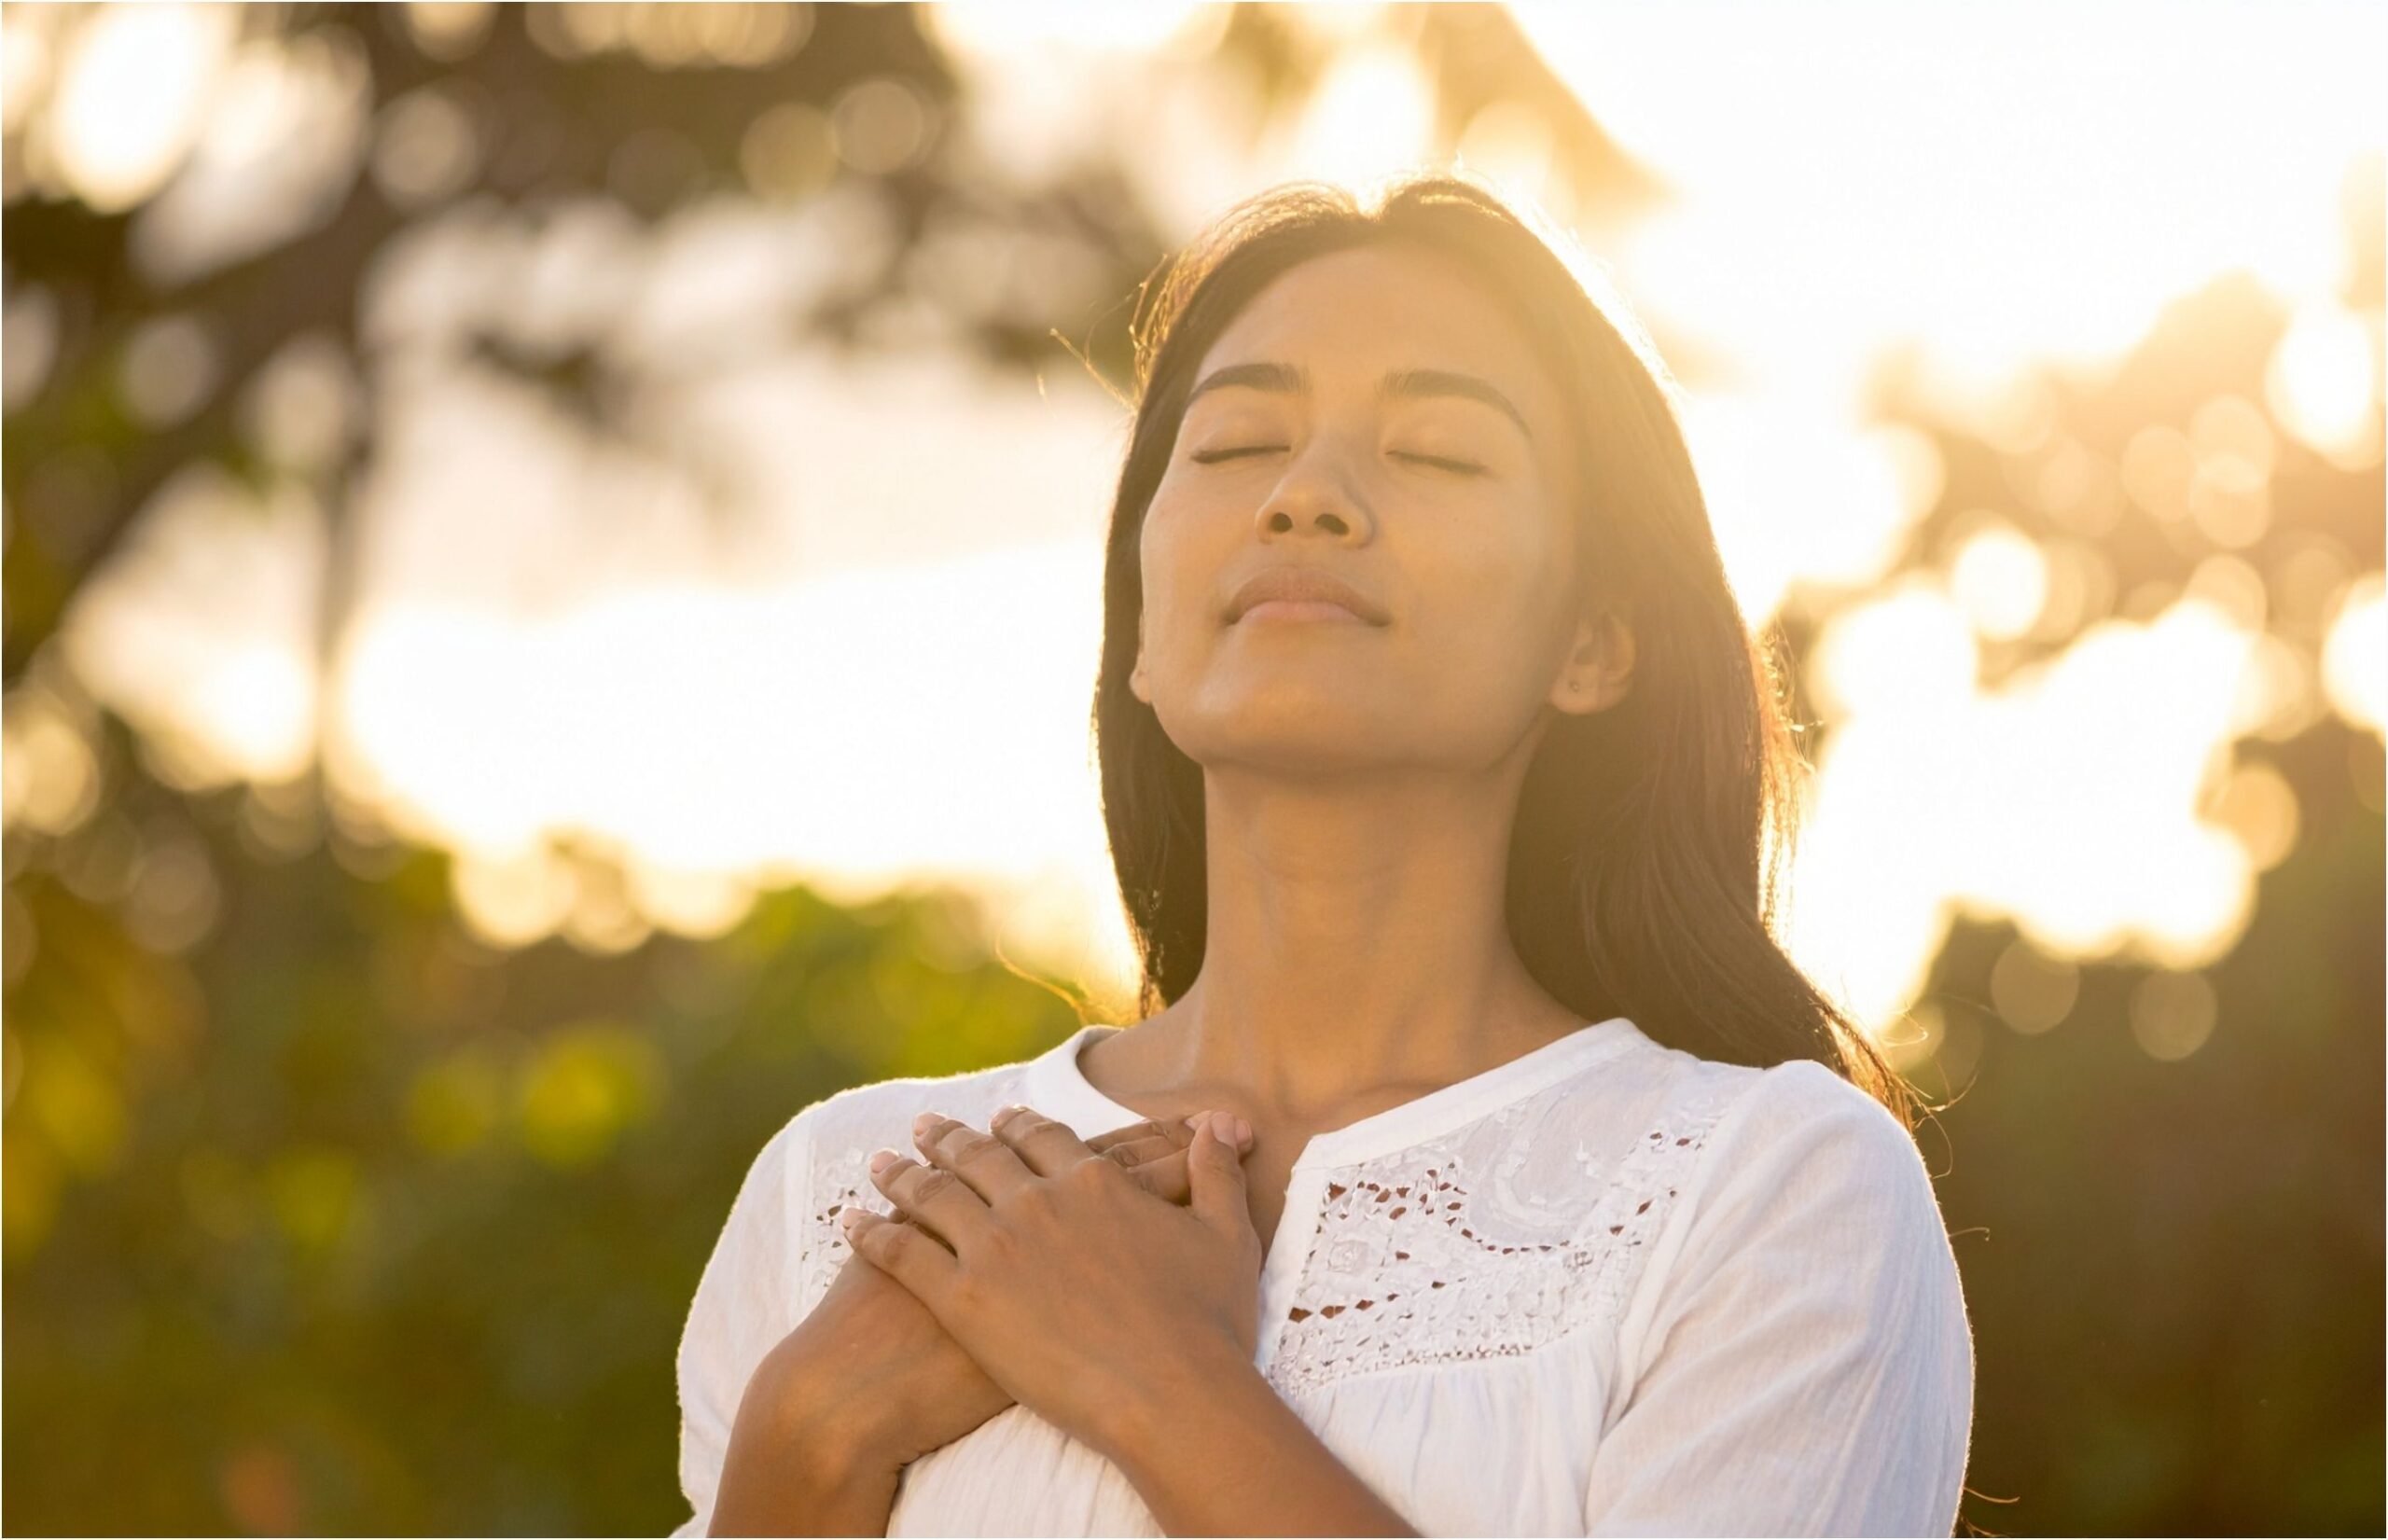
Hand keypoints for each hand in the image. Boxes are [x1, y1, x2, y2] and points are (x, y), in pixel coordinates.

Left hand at [838, 1104, 1265, 1467]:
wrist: (1171, 1394)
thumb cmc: (1208, 1325)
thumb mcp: (1227, 1236)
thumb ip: (1217, 1175)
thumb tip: (1222, 1127)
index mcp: (1092, 1183)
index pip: (1042, 1139)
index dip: (1017, 1127)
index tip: (998, 1120)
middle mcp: (1037, 1202)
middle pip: (978, 1157)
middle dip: (947, 1138)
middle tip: (922, 1126)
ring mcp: (995, 1249)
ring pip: (932, 1195)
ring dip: (901, 1174)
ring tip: (878, 1162)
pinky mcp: (962, 1300)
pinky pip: (902, 1254)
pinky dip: (871, 1232)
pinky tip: (849, 1221)